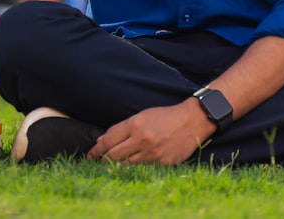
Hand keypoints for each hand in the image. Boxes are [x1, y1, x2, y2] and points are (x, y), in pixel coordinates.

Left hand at [87, 99, 216, 165]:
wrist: (192, 120)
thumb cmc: (166, 116)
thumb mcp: (142, 116)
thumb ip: (122, 128)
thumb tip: (102, 139)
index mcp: (135, 125)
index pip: (109, 140)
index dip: (97, 149)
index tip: (91, 154)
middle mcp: (142, 139)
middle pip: (114, 155)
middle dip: (103, 159)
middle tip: (98, 162)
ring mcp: (153, 153)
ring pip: (127, 165)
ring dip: (117, 166)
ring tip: (111, 166)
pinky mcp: (163, 163)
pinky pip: (144, 169)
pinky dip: (136, 168)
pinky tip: (131, 168)